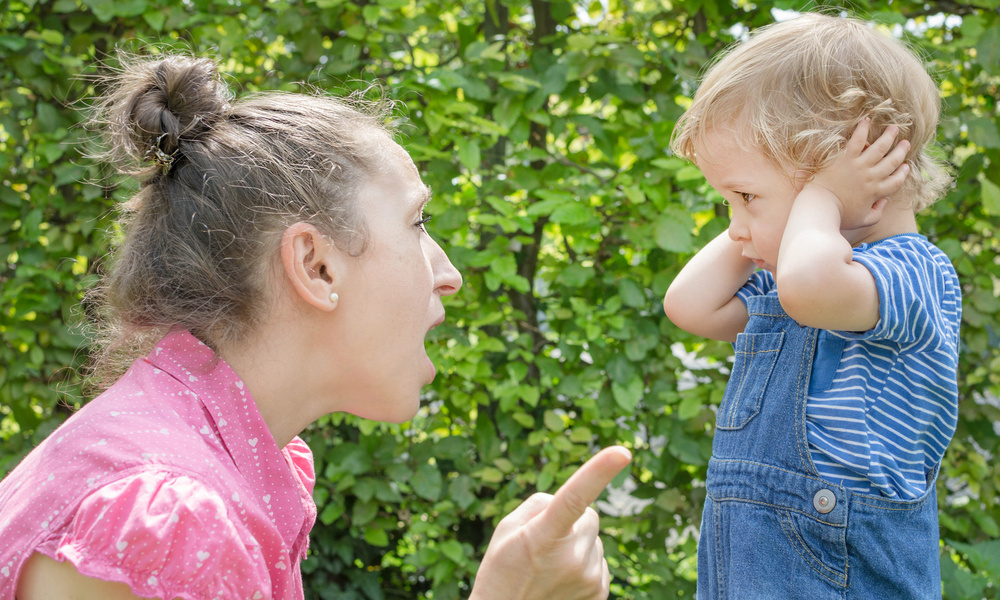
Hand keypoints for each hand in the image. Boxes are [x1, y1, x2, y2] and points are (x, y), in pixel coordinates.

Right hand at [469, 446, 632, 599]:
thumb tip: (574, 499)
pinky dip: (584, 564)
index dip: (598, 472)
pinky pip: (599, 561)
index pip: (574, 497)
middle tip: (543, 543)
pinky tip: (562, 579)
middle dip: (573, 521)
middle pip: (589, 516)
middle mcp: (571, 558)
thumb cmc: (502, 572)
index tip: (622, 452)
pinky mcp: (599, 594)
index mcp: (544, 536)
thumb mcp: (507, 530)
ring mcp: (588, 579)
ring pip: (594, 540)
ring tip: (549, 568)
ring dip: (577, 545)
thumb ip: (541, 505)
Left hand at [806, 118, 910, 229]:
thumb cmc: (837, 217)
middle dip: (901, 152)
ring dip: (889, 137)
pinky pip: (857, 139)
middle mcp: (871, 177)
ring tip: (894, 128)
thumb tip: (884, 202)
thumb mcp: (861, 220)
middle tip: (905, 143)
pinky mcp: (845, 158)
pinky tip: (867, 120)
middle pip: (891, 162)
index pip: (895, 181)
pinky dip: (862, 129)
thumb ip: (876, 213)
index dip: (902, 174)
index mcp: (875, 193)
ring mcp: (859, 166)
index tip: (905, 167)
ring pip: (880, 148)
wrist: (819, 208)